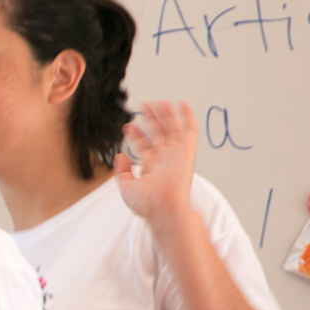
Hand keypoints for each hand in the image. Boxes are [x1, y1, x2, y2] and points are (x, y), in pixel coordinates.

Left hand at [113, 100, 196, 230]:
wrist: (163, 207)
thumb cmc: (147, 203)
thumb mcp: (126, 187)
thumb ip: (121, 171)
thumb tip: (119, 156)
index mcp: (152, 167)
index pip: (144, 146)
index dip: (136, 135)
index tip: (128, 126)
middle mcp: (165, 159)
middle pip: (158, 134)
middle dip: (150, 120)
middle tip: (143, 107)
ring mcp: (176, 153)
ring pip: (171, 128)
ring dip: (165, 114)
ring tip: (157, 102)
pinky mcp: (187, 150)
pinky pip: (190, 130)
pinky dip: (188, 116)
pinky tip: (182, 104)